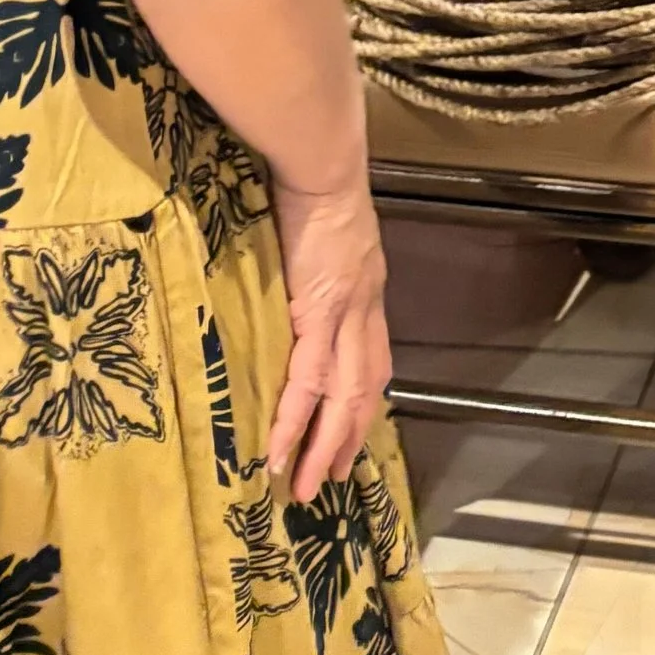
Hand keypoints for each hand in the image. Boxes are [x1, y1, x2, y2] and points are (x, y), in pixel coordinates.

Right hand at [267, 176, 391, 502]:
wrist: (322, 167)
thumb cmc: (316, 190)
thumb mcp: (327, 240)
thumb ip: (321, 270)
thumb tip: (299, 289)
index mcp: (367, 293)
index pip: (374, 360)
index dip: (364, 401)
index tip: (350, 434)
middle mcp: (366, 309)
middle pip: (365, 388)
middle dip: (349, 437)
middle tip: (330, 478)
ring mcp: (346, 314)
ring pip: (342, 396)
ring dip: (324, 445)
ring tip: (307, 487)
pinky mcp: (319, 313)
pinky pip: (308, 380)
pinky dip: (294, 421)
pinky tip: (280, 452)